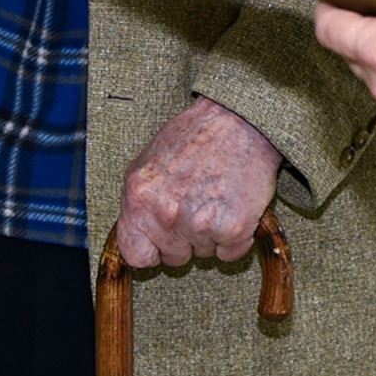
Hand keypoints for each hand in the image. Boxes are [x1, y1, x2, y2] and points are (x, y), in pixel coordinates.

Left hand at [114, 96, 282, 267]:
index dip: (152, 249)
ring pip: (204, 253)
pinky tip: (234, 206)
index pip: (135, 255)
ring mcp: (198, 223)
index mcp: (139, 197)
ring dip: (212, 234)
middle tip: (199, 204)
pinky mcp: (232, 228)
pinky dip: (236, 236)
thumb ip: (141, 201)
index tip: (163, 242)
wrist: (241, 119)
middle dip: (186, 238)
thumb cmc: (197, 135)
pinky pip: (230, 252)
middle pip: (174, 256)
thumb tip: (138, 232)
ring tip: (217, 196)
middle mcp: (165, 214)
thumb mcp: (150, 162)